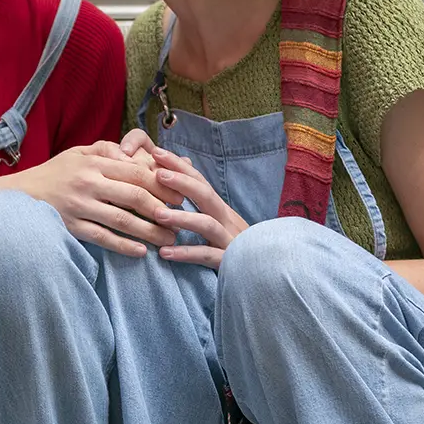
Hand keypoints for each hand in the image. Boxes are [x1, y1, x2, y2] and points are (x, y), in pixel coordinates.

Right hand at [4, 142, 179, 256]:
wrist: (19, 194)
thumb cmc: (55, 173)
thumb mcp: (78, 153)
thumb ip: (106, 150)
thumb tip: (134, 154)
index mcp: (93, 162)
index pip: (136, 172)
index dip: (162, 185)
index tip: (179, 197)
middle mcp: (88, 182)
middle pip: (134, 196)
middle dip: (162, 209)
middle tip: (180, 220)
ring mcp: (79, 206)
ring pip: (122, 220)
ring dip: (149, 231)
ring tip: (168, 239)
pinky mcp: (71, 227)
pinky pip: (102, 238)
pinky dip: (123, 246)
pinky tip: (141, 252)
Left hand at [135, 142, 248, 270]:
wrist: (267, 272)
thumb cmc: (237, 248)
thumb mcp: (219, 223)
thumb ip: (202, 204)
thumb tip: (184, 175)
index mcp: (221, 210)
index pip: (200, 181)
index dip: (179, 165)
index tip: (156, 151)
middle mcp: (227, 221)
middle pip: (205, 195)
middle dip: (181, 181)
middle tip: (157, 173)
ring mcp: (230, 240)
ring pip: (207, 224)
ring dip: (182, 217)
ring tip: (157, 214)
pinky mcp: (230, 262)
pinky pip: (207, 256)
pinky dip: (186, 253)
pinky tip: (165, 253)